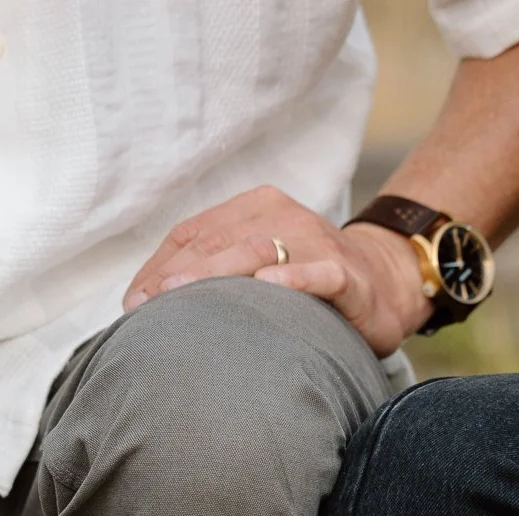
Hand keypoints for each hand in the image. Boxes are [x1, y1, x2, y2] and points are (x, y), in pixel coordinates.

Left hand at [123, 186, 431, 353]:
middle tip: (148, 304)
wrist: (386, 283)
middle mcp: (281, 216)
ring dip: (217, 273)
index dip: (159, 266)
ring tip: (184, 296)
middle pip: (218, 240)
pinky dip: (293, 279)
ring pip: (258, 251)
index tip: (133, 301)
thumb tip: (148, 304)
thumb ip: (214, 274)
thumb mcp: (258, 266)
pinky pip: (318, 273)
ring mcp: (315, 241)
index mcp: (253, 209)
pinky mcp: (346, 272)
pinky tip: (267, 287)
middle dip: (178, 273)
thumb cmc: (309, 280)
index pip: (194, 233)